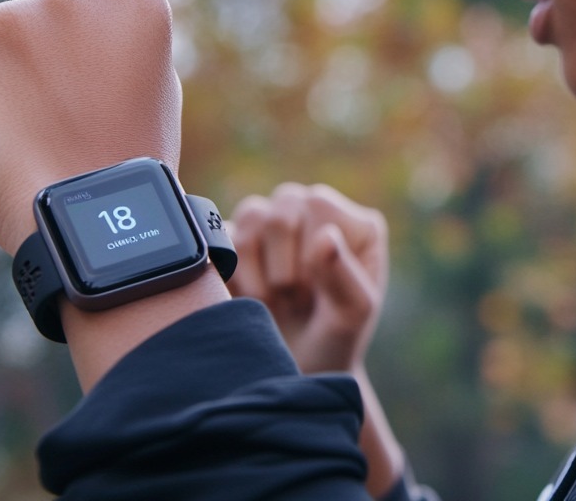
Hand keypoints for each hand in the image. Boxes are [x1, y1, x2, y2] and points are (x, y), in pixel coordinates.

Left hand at [0, 0, 183, 254]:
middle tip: (60, 123)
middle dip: (39, 61)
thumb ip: (116, 43)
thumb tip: (76, 34)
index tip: (97, 96)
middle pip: (37, 19)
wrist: (88, 220)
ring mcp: (5, 19)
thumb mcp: (153, 85)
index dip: (90, 57)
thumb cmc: (127, 162)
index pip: (94, 6)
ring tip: (31, 140)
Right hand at [229, 183, 387, 373]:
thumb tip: (325, 235)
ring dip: (259, 272)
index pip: (318, 205)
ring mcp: (273, 223)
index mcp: (353, 223)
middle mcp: (313, 213)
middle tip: (297, 299)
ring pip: (250, 217)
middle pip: (281, 210)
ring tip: (277, 300)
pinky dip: (235, 275)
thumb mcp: (352, 314)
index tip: (320, 291)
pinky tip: (252, 298)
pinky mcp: (237, 241)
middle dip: (284, 268)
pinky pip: (222, 238)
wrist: (299, 369)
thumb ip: (344, 275)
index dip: (310, 253)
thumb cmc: (336, 338)